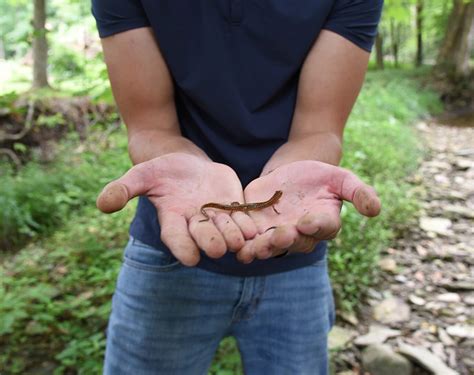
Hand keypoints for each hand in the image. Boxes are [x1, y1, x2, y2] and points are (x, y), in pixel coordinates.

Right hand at [96, 153, 256, 265]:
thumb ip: (123, 189)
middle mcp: (195, 224)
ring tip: (239, 237)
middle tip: (218, 247)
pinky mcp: (234, 209)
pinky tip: (254, 228)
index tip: (189, 258)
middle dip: (211, 242)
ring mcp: (216, 218)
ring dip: (233, 235)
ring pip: (227, 231)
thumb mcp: (141, 175)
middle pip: (204, 237)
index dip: (182, 248)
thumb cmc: (162, 171)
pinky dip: (248, 224)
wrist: (187, 164)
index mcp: (172, 220)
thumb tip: (102, 204)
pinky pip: (243, 220)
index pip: (175, 239)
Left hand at [236, 160, 380, 262]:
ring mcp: (277, 232)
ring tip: (252, 249)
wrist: (291, 170)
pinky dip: (242, 242)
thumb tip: (376, 210)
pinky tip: (235, 244)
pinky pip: (249, 238)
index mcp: (323, 222)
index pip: (323, 227)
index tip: (308, 222)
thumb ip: (358, 192)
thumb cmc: (320, 176)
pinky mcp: (256, 227)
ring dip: (261, 249)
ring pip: (270, 246)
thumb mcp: (341, 178)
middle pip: (294, 242)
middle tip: (279, 236)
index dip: (316, 225)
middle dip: (286, 240)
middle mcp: (301, 234)